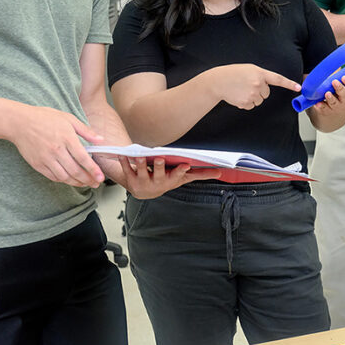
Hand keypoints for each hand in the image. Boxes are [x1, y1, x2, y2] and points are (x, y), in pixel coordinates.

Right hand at [10, 105, 108, 187]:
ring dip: (77, 183)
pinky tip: (70, 179)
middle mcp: (57, 150)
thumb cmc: (44, 118)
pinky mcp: (38, 164)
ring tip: (85, 183)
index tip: (101, 177)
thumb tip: (101, 140)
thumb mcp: (68, 118)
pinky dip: (63, 180)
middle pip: (75, 171)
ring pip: (65, 177)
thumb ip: (86, 131)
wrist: (19, 122)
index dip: (94, 170)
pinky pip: (53, 177)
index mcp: (66, 138)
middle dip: (88, 180)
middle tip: (96, 183)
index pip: (83, 158)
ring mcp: (46, 159)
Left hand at [96, 156, 220, 199]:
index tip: (185, 165)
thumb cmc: (167, 179)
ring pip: (142, 173)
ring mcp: (144, 183)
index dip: (180, 171)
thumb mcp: (183, 178)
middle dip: (159, 167)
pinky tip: (123, 154)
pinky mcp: (131, 181)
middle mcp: (158, 184)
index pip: (178, 176)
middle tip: (160, 159)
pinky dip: (124, 163)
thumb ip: (201, 174)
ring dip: (141, 164)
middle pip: (159, 175)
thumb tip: (221, 172)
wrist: (144, 190)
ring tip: (140, 156)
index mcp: (172, 181)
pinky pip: (126, 171)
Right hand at [210, 64, 300, 109]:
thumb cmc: (233, 74)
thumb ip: (261, 76)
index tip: (298, 87)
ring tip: (241, 90)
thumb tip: (267, 85)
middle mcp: (258, 84)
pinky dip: (246, 103)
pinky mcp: (246, 102)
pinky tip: (239, 96)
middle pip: (266, 93)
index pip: (278, 79)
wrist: (218, 81)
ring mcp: (252, 94)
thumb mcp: (249, 69)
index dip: (289, 83)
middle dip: (259, 91)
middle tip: (247, 85)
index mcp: (260, 73)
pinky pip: (251, 106)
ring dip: (252, 97)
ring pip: (259, 100)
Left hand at [309, 76, 344, 119]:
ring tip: (327, 94)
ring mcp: (335, 107)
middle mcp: (344, 100)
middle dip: (340, 88)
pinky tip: (317, 103)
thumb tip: (333, 63)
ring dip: (330, 98)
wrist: (335, 119)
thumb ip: (338, 78)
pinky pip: (323, 108)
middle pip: (344, 94)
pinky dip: (320, 106)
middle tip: (335, 82)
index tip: (344, 77)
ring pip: (334, 102)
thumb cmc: (338, 98)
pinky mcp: (326, 111)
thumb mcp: (342, 90)